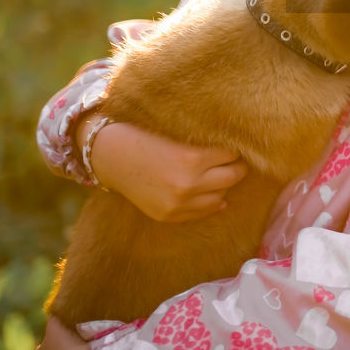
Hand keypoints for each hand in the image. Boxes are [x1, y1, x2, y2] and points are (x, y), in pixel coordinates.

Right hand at [88, 120, 247, 221]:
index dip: (235, 146)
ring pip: (221, 196)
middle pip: (233, 176)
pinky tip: (212, 192)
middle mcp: (189, 184)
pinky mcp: (170, 215)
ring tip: (221, 173)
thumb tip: (240, 148)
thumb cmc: (145, 135)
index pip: (233, 153)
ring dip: (223, 184)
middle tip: (237, 158)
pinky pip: (203, 212)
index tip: (237, 141)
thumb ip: (206, 142)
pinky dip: (211, 202)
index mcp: (192, 158)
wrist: (109, 156)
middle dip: (237, 165)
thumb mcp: (178, 134)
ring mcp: (179, 203)